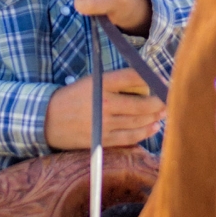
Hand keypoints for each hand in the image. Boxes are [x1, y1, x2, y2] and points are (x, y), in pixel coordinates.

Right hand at [45, 68, 164, 149]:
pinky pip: (130, 137)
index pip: (133, 77)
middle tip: (168, 100)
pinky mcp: (102, 139)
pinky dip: (145, 133)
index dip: (151, 78)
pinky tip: (153, 127)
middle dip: (159, 102)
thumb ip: (116, 82)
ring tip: (163, 113)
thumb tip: (145, 83)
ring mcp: (104, 123)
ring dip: (154, 117)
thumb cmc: (73, 97)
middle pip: (142, 103)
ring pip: (139, 121)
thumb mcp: (91, 81)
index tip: (163, 79)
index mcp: (101, 83)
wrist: (47, 119)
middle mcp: (104, 102)